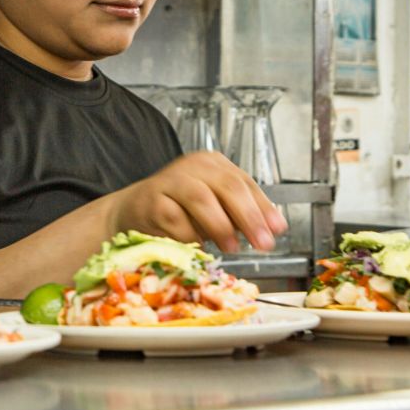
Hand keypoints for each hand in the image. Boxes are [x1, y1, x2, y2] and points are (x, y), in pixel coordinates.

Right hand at [107, 152, 287, 252]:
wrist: (132, 210)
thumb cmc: (177, 208)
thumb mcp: (212, 204)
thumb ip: (238, 212)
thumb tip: (269, 229)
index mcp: (212, 163)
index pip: (244, 182)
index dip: (264, 207)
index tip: (277, 229)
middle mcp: (192, 166)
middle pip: (228, 186)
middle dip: (249, 217)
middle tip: (262, 242)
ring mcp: (171, 181)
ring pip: (202, 198)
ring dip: (221, 226)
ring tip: (231, 246)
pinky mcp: (152, 200)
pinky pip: (178, 220)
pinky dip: (192, 236)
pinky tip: (198, 244)